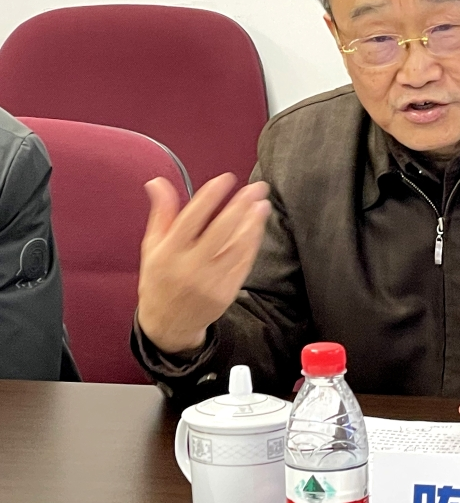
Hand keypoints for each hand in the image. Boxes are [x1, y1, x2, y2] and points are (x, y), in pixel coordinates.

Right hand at [137, 173, 270, 354]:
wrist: (168, 323)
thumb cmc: (160, 278)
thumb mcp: (153, 247)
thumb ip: (161, 214)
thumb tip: (158, 182)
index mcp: (168, 253)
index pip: (190, 219)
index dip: (209, 197)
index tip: (226, 178)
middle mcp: (189, 267)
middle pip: (220, 231)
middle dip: (240, 206)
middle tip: (256, 188)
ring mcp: (210, 281)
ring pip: (237, 248)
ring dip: (253, 224)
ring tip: (262, 203)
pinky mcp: (226, 292)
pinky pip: (243, 263)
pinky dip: (252, 242)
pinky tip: (257, 226)